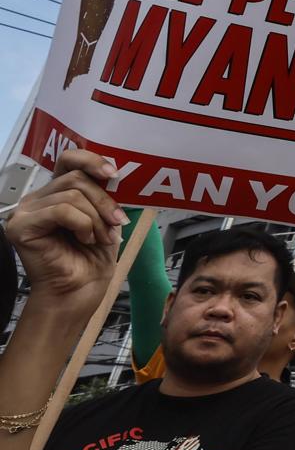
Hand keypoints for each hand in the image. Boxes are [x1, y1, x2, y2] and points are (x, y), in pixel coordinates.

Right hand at [2, 149, 124, 307]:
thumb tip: (116, 172)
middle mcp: (37, 199)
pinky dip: (82, 224)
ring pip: (72, 195)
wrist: (80, 290)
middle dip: (104, 201)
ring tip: (101, 238)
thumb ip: (105, 193)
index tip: (114, 174)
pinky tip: (85, 239)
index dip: (91, 160)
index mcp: (55, 192)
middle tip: (118, 223)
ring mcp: (25, 212)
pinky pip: (62, 210)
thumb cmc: (92, 257)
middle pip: (76, 179)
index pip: (68, 160)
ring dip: (96, 218)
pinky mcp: (21, 226)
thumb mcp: (105, 217)